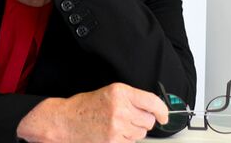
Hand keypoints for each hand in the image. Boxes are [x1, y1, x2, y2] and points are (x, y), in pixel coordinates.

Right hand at [16, 83, 168, 142]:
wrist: (65, 120)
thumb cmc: (85, 107)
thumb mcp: (109, 93)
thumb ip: (130, 98)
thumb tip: (153, 108)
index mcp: (120, 91)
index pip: (152, 101)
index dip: (162, 110)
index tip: (165, 116)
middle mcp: (120, 107)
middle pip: (148, 120)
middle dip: (143, 121)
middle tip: (129, 118)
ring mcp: (117, 125)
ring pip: (141, 133)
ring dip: (134, 131)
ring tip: (117, 125)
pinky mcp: (114, 140)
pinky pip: (131, 142)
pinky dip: (126, 140)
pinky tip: (113, 133)